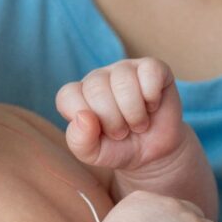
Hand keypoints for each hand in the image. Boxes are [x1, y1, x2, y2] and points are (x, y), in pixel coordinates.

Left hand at [57, 57, 185, 170]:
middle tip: (123, 132)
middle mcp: (98, 77)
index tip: (100, 133)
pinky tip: (152, 106)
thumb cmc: (119, 148)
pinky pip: (149, 72)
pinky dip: (152, 97)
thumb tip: (82, 116)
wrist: (153, 154)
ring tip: (138, 123)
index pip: (68, 96)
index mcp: (78, 94)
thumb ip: (79, 141)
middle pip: (96, 89)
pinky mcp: (151, 67)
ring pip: (123, 80)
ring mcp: (124, 69)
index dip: (85, 122)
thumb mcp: (94, 154)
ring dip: (134, 112)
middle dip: (113, 121)